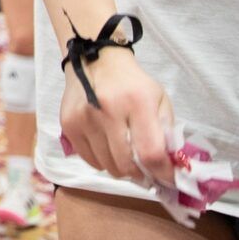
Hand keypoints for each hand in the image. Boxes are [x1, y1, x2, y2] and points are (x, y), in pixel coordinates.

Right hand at [58, 46, 175, 187]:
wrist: (95, 60)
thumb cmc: (133, 83)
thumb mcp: (160, 99)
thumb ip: (168, 132)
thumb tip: (170, 166)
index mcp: (137, 102)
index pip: (150, 153)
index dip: (162, 173)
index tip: (168, 179)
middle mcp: (108, 110)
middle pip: (126, 165)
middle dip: (141, 174)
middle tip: (146, 170)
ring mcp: (84, 118)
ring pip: (107, 166)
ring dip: (121, 168)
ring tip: (126, 156)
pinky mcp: (68, 124)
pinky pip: (89, 160)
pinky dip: (102, 161)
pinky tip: (108, 148)